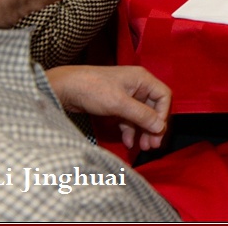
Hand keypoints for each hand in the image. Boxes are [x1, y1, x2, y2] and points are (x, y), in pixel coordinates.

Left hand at [46, 65, 170, 152]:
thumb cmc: (92, 89)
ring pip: (140, 115)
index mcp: (142, 79)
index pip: (163, 96)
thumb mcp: (119, 104)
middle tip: (152, 146)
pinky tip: (128, 142)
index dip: (163, 115)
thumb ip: (141, 115)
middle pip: (153, 108)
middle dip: (153, 127)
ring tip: (143, 147)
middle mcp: (136, 86)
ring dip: (142, 131)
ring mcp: (125, 95)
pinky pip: (128, 118)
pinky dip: (129, 130)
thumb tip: (160, 127)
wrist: (64, 88)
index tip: (157, 132)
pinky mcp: (114, 104)